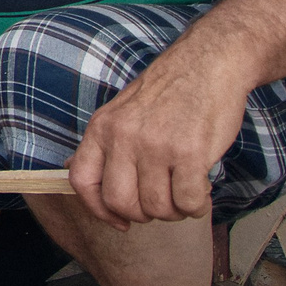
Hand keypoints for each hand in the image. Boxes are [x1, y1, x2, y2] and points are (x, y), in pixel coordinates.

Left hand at [67, 48, 247, 229]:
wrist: (208, 63)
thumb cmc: (169, 92)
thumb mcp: (122, 112)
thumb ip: (104, 145)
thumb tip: (78, 174)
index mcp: (102, 127)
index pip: (81, 181)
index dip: (99, 210)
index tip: (120, 221)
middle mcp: (123, 137)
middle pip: (121, 202)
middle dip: (144, 214)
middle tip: (162, 203)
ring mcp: (155, 146)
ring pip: (157, 208)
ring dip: (174, 211)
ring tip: (185, 192)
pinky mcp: (189, 153)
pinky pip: (188, 202)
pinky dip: (197, 206)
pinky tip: (202, 191)